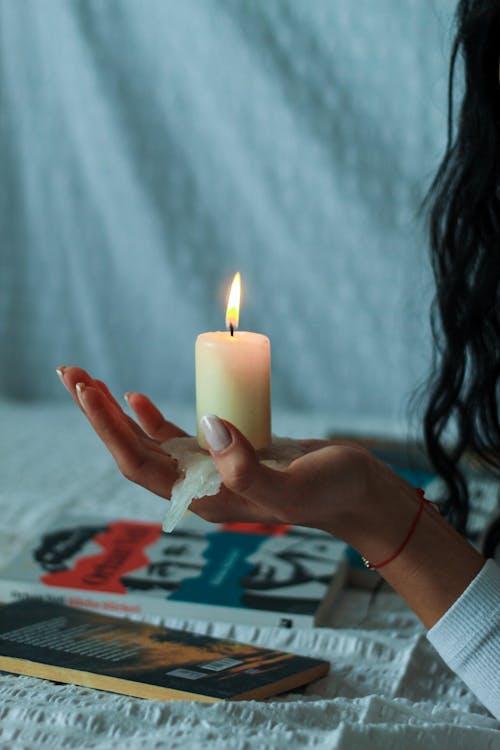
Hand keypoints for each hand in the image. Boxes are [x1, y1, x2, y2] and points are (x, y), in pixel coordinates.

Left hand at [56, 366, 375, 539]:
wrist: (355, 492)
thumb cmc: (331, 491)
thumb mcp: (294, 486)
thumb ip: (248, 469)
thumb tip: (207, 427)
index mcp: (205, 498)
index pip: (139, 465)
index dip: (109, 429)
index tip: (88, 390)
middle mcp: (198, 486)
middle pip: (132, 451)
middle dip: (99, 415)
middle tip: (70, 375)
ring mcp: (208, 469)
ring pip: (147, 442)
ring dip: (115, 413)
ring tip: (87, 381)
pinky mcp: (223, 453)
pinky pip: (175, 436)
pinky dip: (150, 417)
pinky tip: (135, 398)